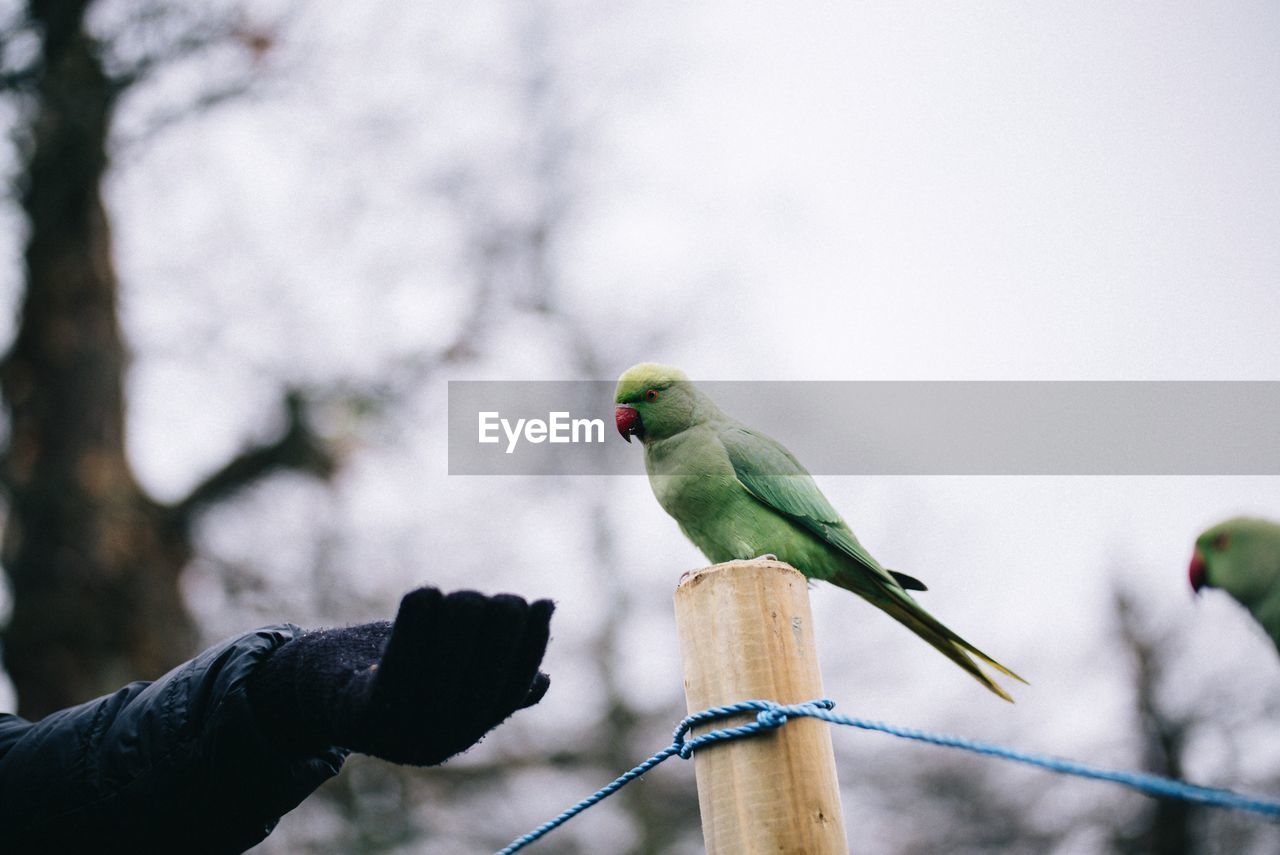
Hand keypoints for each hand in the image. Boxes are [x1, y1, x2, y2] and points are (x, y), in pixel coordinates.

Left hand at [350, 587, 552, 764]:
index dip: (532, 648)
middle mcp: (432, 743)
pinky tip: (424, 593)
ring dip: (460, 626)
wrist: (301, 687)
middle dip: (500, 636)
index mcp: (461, 732)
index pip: (511, 692)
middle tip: (499, 597)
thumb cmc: (380, 669)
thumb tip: (545, 681)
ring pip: (442, 677)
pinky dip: (414, 629)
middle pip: (481, 687)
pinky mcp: (358, 714)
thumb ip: (485, 677)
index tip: (541, 605)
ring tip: (460, 594)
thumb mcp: (440, 673)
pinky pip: (395, 671)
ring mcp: (394, 734)